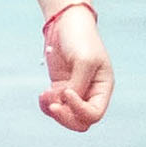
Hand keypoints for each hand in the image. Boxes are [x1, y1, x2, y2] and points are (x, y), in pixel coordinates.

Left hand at [40, 1, 112, 133]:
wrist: (65, 24)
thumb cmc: (80, 39)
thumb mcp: (84, 61)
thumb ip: (78, 84)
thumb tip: (67, 103)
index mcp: (103, 88)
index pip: (94, 113)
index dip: (79, 109)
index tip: (66, 90)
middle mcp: (90, 93)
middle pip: (81, 122)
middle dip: (65, 117)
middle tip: (53, 105)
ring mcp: (74, 91)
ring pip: (66, 116)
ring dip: (53, 111)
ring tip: (45, 95)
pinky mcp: (59, 86)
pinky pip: (54, 105)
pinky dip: (46, 105)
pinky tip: (42, 94)